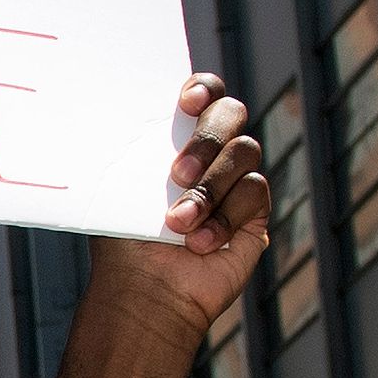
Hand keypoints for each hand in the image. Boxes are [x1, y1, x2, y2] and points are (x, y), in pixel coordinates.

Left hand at [93, 72, 270, 334]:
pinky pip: (254, 193)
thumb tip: (123, 110)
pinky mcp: (254, 211)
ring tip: (177, 222)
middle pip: (231, 114)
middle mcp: (211, 153)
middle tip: (177, 174)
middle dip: (207, 139)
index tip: (186, 103)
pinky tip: (199, 244)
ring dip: (209, 188)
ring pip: (245, 152)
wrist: (145, 288)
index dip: (203, 89)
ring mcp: (236, 180)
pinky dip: (224, 218)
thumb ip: (137, 146)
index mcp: (177, 138)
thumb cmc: (125, 236)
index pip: (203, 94)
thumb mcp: (123, 185)